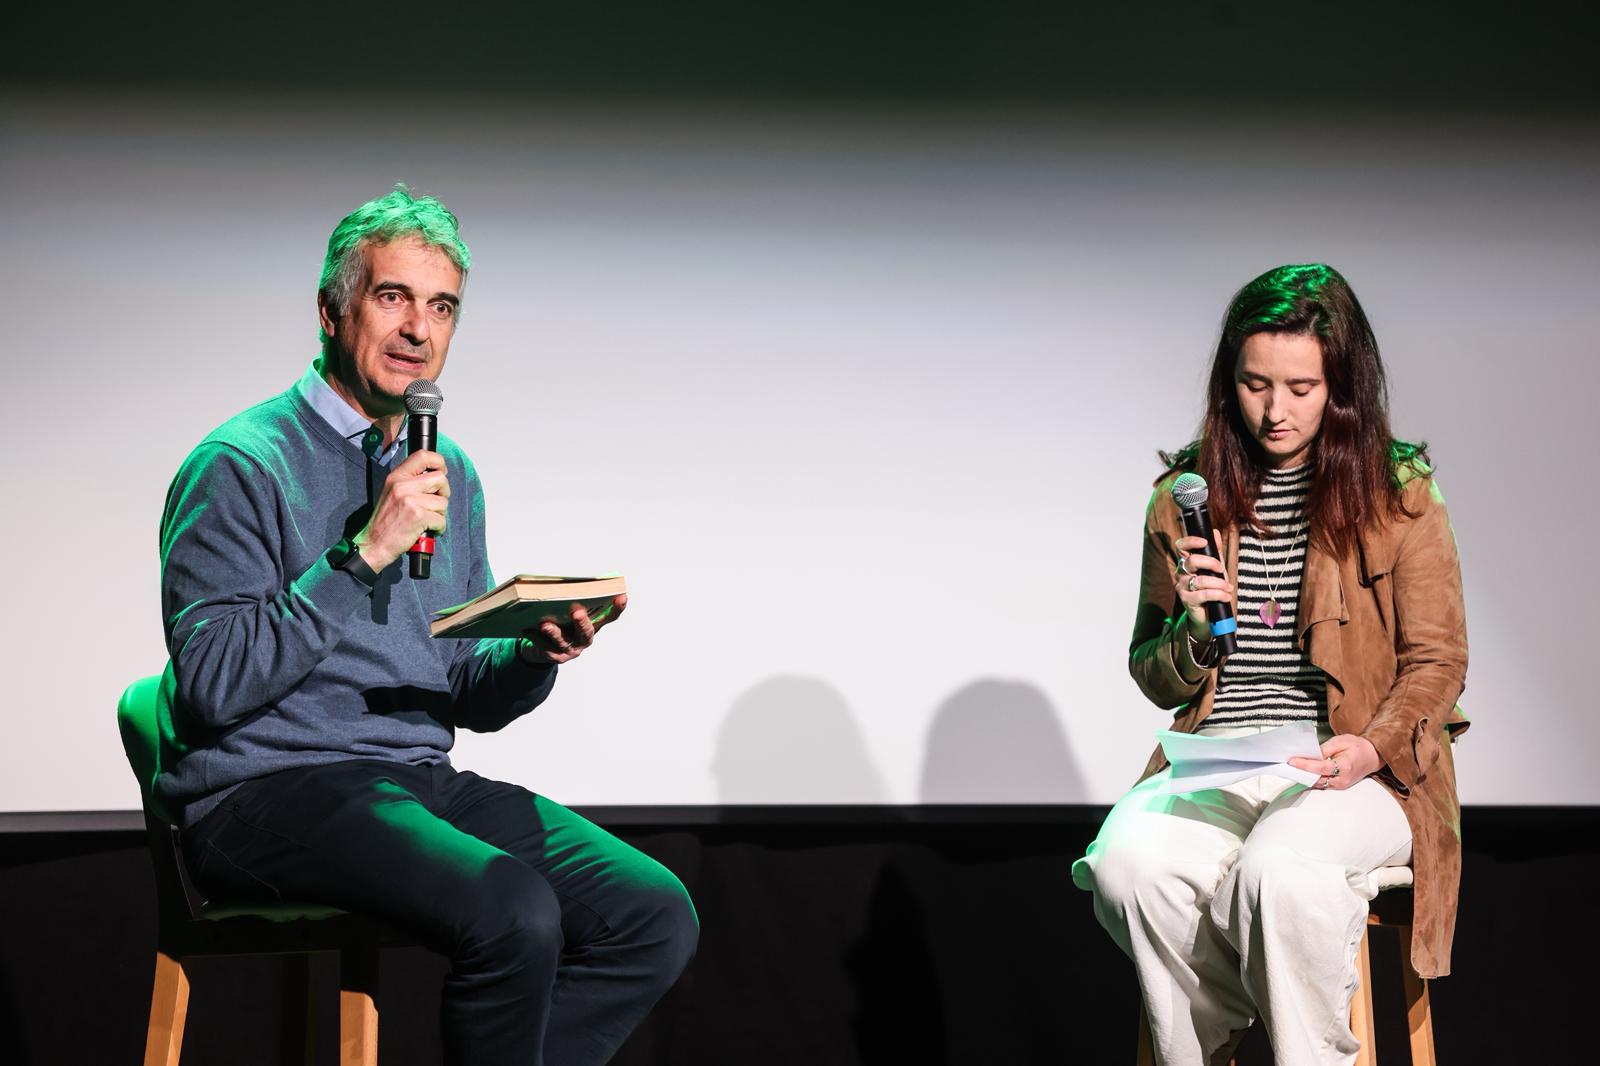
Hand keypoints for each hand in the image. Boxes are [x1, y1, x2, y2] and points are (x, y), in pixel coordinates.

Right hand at [353, 449, 449, 570]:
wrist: (374, 544)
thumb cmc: (386, 521)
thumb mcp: (392, 492)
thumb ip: (410, 481)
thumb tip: (435, 475)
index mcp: (397, 476)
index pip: (423, 456)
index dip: (438, 462)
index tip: (442, 471)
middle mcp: (403, 485)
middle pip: (440, 479)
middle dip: (444, 493)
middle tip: (434, 504)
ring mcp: (411, 500)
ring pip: (443, 501)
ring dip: (440, 514)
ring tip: (426, 520)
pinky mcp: (418, 516)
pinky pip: (442, 520)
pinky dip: (439, 528)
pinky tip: (427, 530)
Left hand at [519, 594, 627, 664]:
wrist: (544, 648)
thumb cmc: (559, 623)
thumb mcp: (567, 612)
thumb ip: (570, 602)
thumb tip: (560, 586)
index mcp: (593, 625)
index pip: (609, 617)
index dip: (617, 608)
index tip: (622, 595)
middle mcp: (585, 639)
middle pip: (586, 632)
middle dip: (581, 622)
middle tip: (576, 611)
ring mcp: (572, 650)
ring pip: (564, 642)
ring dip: (555, 633)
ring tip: (545, 624)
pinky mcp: (557, 658)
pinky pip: (546, 648)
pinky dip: (536, 639)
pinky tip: (528, 630)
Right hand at [1173, 535, 1233, 641]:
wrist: (1208, 614)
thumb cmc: (1211, 589)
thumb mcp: (1215, 569)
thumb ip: (1215, 551)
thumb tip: (1215, 532)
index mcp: (1186, 562)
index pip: (1181, 547)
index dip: (1190, 541)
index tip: (1204, 542)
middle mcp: (1181, 573)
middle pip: (1192, 561)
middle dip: (1211, 563)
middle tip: (1222, 569)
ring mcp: (1182, 587)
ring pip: (1200, 580)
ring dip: (1219, 583)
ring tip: (1228, 588)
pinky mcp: (1187, 600)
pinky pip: (1204, 594)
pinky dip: (1218, 594)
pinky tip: (1226, 596)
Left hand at [1289, 734, 1381, 790]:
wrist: (1372, 756)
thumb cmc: (1358, 747)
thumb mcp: (1340, 741)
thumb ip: (1324, 749)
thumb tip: (1310, 755)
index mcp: (1345, 766)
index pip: (1320, 768)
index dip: (1304, 765)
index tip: (1292, 761)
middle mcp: (1342, 779)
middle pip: (1316, 779)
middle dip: (1301, 773)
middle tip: (1288, 765)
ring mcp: (1340, 785)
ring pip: (1318, 783)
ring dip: (1305, 777)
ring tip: (1292, 768)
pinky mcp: (1338, 786)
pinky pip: (1322, 784)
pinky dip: (1312, 778)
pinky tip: (1303, 772)